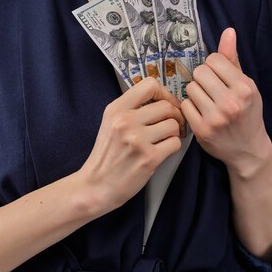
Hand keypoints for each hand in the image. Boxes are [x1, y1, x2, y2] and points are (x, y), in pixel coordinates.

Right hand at [78, 77, 185, 214]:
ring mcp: (137, 140)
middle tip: (172, 125)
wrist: (96, 186)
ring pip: (173, 124)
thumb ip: (131, 108)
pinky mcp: (149, 158)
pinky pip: (175, 143)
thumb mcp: (110, 123)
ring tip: (165, 139)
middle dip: (174, 115)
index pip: (150, 85)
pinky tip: (163, 151)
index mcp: (116, 109)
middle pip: (166, 106)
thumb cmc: (107, 155)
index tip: (166, 103)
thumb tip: (163, 99)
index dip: (164, 93)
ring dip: (174, 132)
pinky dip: (173, 147)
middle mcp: (126, 121)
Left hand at [181, 28, 271, 176]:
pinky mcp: (202, 130)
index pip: (214, 60)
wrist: (248, 149)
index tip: (219, 78)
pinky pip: (185, 105)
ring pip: (190, 88)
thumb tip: (228, 31)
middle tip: (211, 90)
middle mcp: (232, 102)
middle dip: (203, 79)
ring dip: (196, 93)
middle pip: (200, 72)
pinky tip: (201, 114)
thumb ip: (233, 59)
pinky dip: (190, 108)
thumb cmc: (247, 113)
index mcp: (245, 88)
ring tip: (207, 102)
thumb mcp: (246, 85)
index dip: (214, 67)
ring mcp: (216, 117)